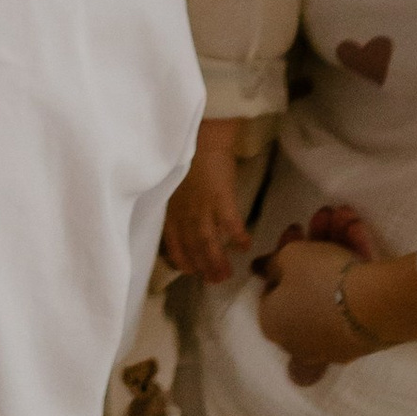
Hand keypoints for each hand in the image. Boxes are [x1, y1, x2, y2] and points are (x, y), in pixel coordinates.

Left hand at [162, 143, 252, 284]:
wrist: (201, 134)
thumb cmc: (186, 154)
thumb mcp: (171, 182)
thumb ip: (176, 203)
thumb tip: (183, 217)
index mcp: (170, 208)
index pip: (173, 242)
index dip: (182, 259)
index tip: (190, 270)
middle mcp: (184, 213)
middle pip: (192, 247)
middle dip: (203, 267)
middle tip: (214, 281)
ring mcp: (202, 207)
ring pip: (208, 243)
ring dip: (218, 261)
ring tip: (228, 274)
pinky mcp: (221, 199)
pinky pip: (231, 225)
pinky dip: (238, 238)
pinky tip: (246, 246)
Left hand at [252, 210, 384, 372]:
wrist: (375, 307)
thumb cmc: (318, 280)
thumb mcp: (288, 258)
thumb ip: (271, 262)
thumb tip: (260, 270)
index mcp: (274, 324)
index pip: (273, 287)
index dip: (283, 255)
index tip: (296, 229)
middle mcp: (301, 339)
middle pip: (305, 285)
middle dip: (314, 244)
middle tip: (322, 217)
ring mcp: (334, 340)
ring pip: (333, 285)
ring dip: (336, 244)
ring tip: (343, 213)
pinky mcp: (364, 336)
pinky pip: (356, 294)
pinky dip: (356, 259)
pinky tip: (358, 227)